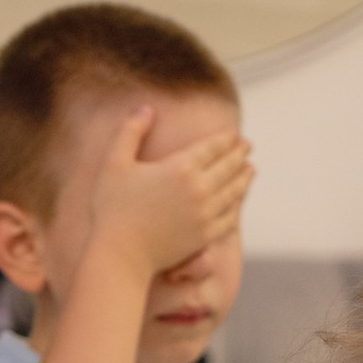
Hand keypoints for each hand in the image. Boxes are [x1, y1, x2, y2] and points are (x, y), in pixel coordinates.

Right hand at [87, 107, 253, 275]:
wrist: (120, 254)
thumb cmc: (112, 208)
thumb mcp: (113, 163)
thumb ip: (130, 131)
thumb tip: (147, 108)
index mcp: (181, 167)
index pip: (214, 146)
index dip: (227, 138)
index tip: (233, 133)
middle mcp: (200, 188)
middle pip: (229, 165)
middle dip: (240, 153)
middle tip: (247, 146)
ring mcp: (206, 214)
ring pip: (235, 190)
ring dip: (245, 177)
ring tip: (250, 169)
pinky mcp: (206, 235)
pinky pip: (230, 217)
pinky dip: (237, 204)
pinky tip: (238, 199)